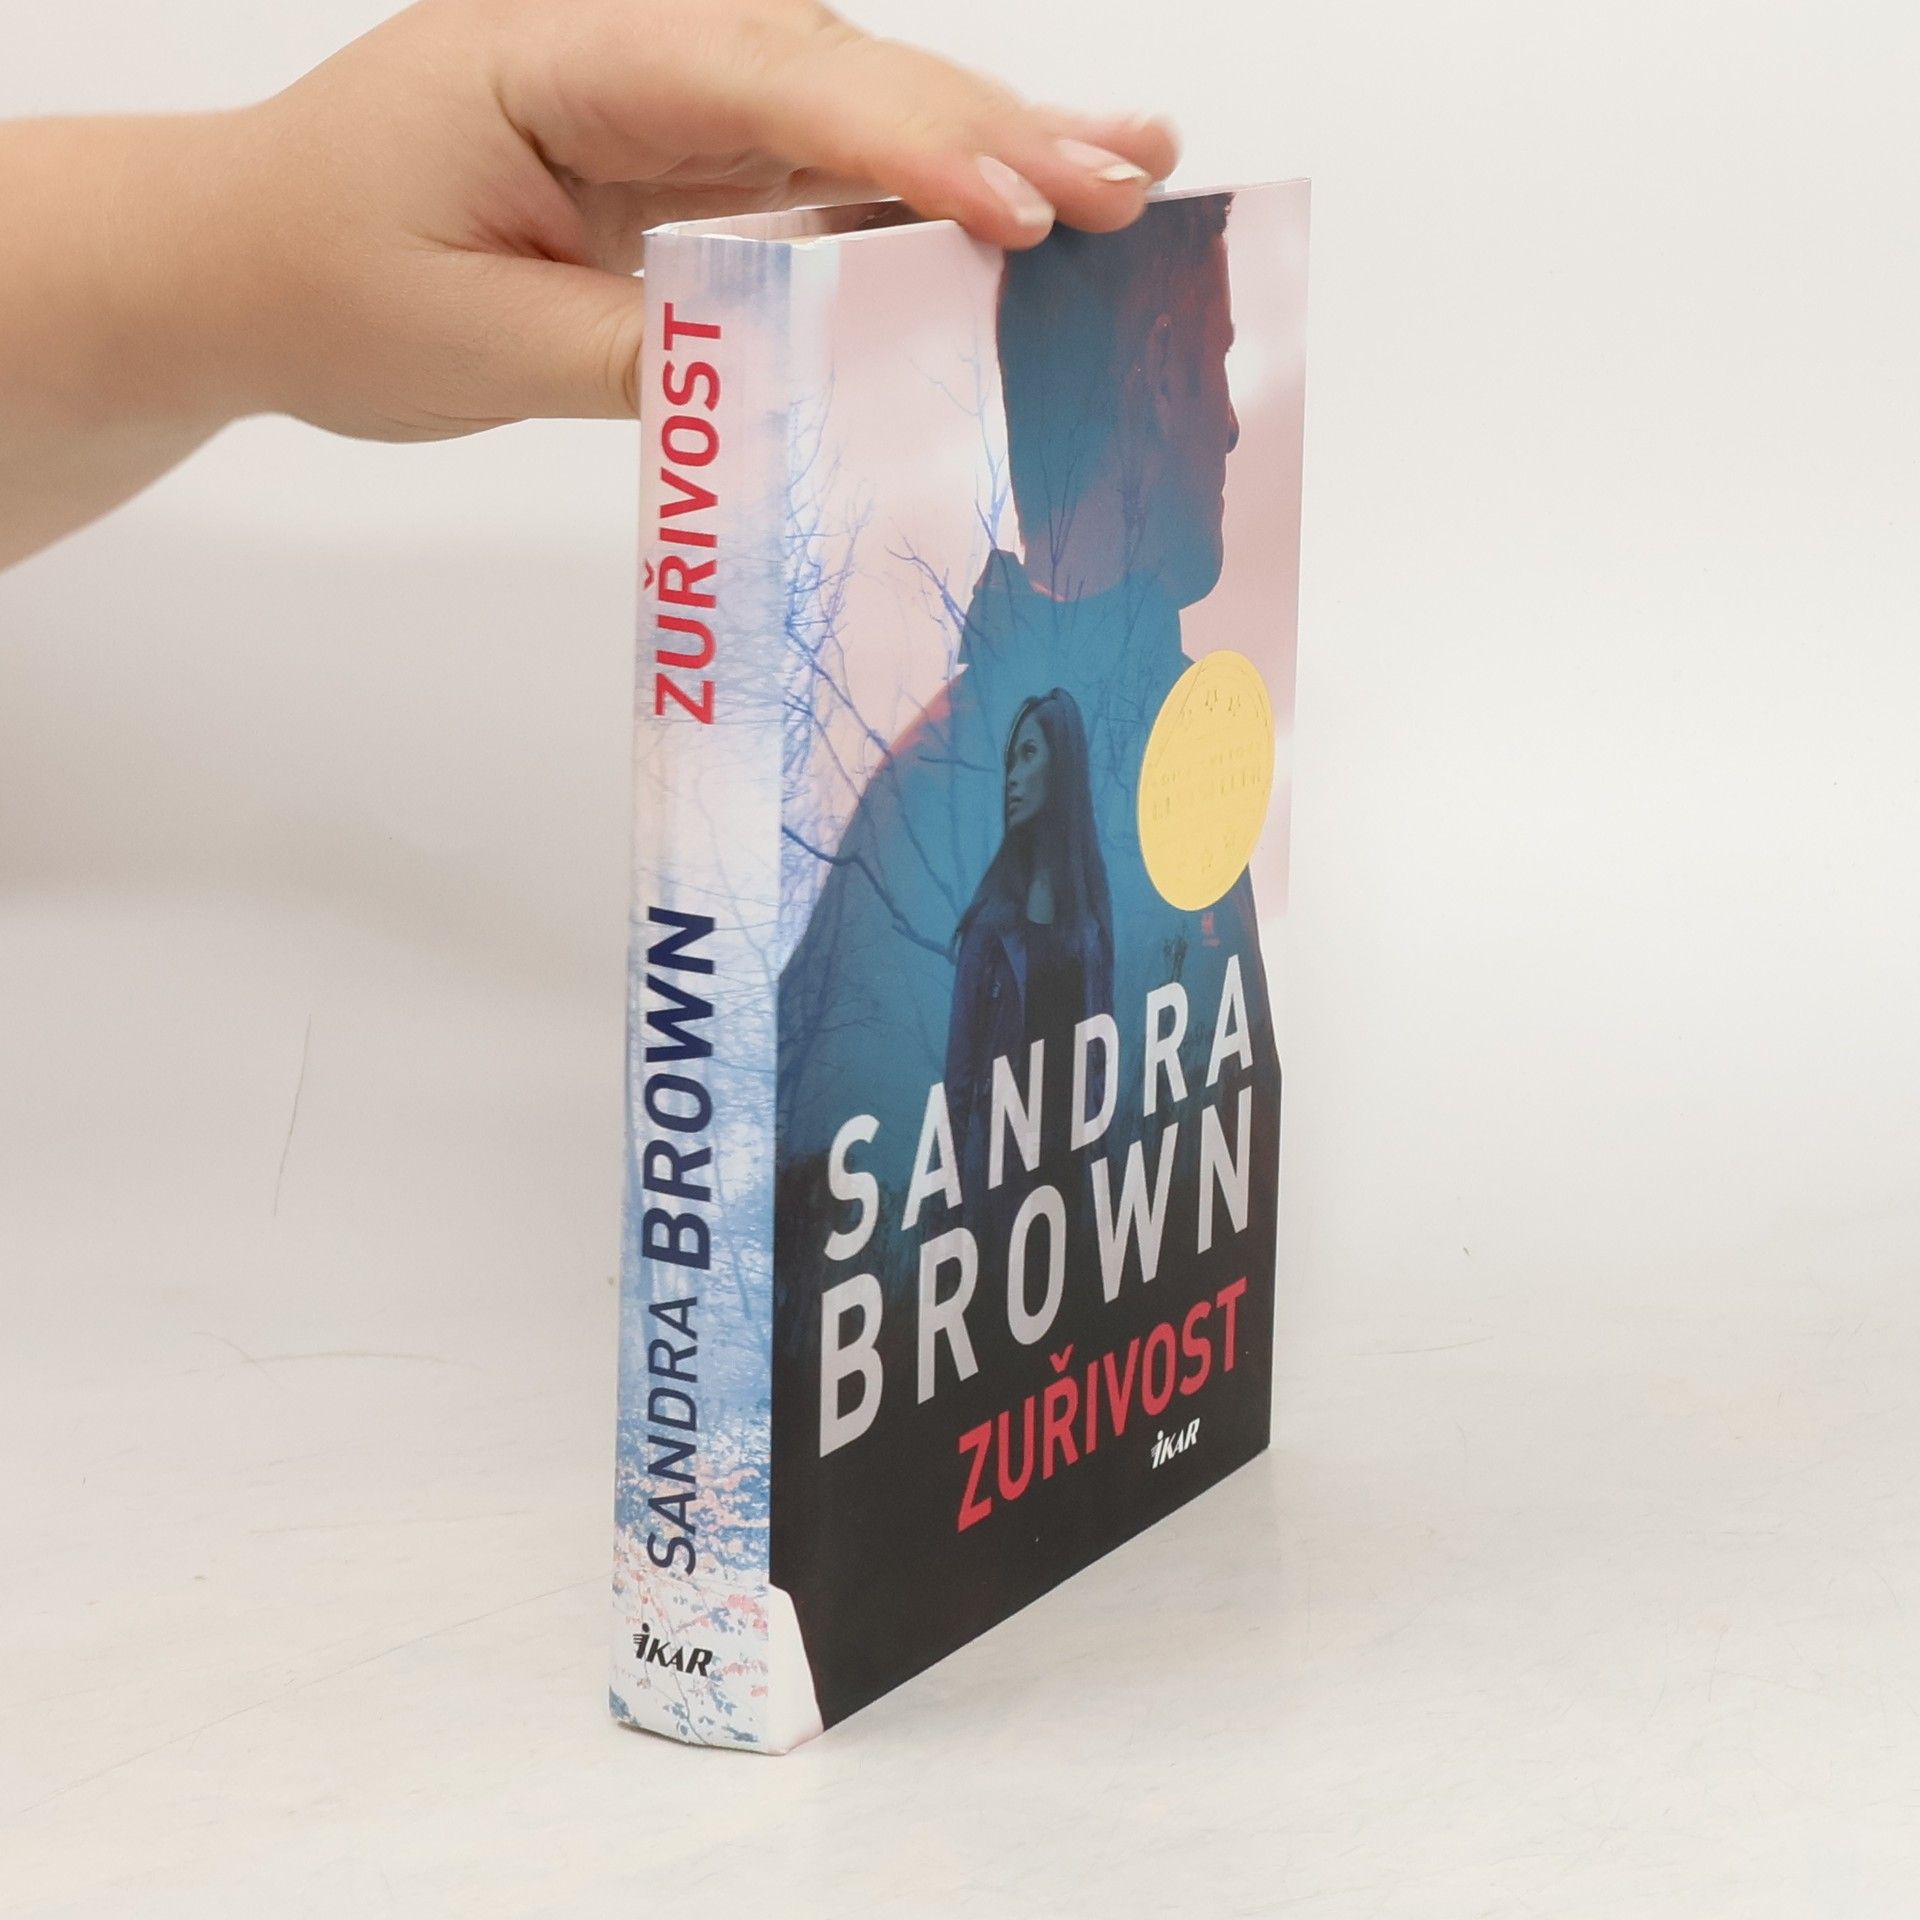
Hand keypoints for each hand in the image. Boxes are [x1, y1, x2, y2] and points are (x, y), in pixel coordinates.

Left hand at [204, 0, 1178, 437]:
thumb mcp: (472, 343)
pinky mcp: (684, 163)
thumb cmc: (327, 279)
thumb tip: (791, 370)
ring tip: (1123, 171)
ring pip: (850, 113)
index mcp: (561, 56)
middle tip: (1127, 178)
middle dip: (988, 128)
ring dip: (985, 146)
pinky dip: (917, 195)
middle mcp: (632, 54)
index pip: (759, 83)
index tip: (1009, 204)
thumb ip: (640, 349)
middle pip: (837, 75)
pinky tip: (1014, 201)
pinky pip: (818, 174)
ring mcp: (666, 103)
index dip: (897, 142)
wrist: (247, 259)